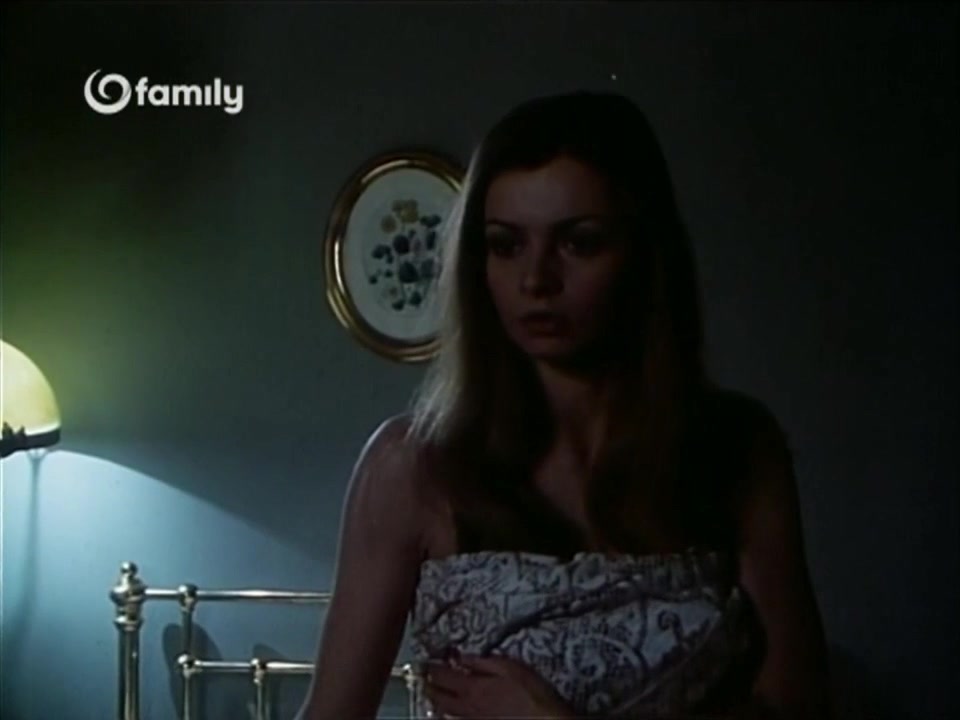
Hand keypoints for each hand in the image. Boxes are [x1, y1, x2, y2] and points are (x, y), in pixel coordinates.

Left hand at [422, 652, 574, 718]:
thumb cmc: (531, 693)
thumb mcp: (508, 667)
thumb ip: (482, 663)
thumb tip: (461, 657)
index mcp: (473, 687)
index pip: (444, 676)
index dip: (432, 669)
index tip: (426, 663)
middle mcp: (468, 707)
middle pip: (440, 698)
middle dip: (429, 687)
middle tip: (424, 680)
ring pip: (447, 715)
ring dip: (437, 704)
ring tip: (431, 697)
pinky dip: (450, 718)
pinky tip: (450, 716)